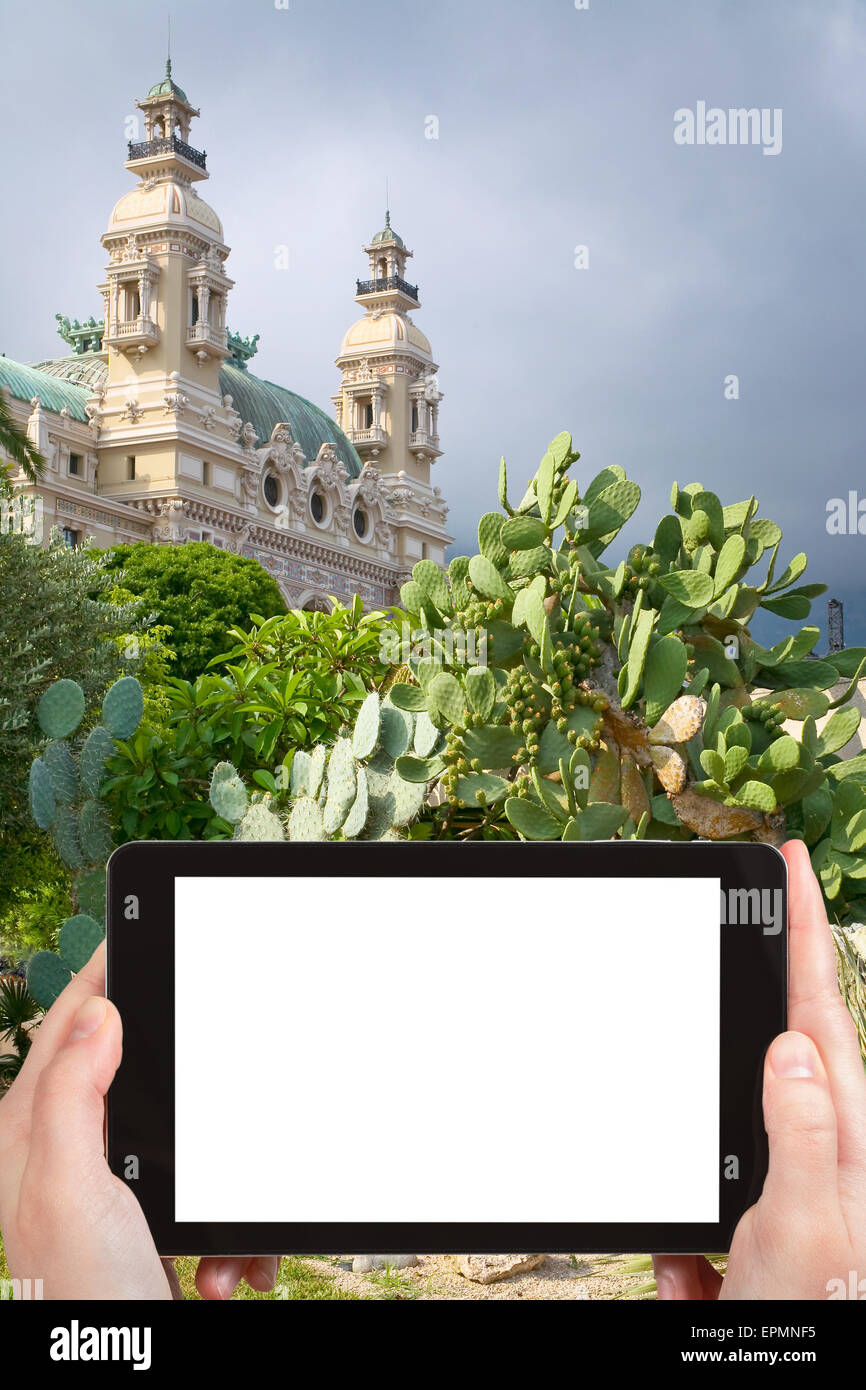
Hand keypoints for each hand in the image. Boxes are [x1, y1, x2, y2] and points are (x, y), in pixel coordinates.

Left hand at [0, 942, 278, 1299]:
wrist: (129, 1375)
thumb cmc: (85, 1300)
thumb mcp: (71, 1191)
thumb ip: (70, 1096)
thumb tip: (97, 1014)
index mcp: (31, 1131)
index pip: (68, 1020)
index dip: (106, 969)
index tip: (144, 931)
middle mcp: (66, 1149)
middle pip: (136, 1065)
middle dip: (190, 1082)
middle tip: (218, 1082)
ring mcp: (110, 1183)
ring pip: (188, 1128)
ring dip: (221, 1175)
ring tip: (215, 1245)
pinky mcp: (149, 1215)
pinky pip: (210, 1188)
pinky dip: (231, 1231)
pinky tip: (224, 1269)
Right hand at [654, 839, 865, 1299]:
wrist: (792, 1376)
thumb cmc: (814, 1325)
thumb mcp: (804, 1236)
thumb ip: (803, 1138)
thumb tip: (789, 1048)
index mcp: (845, 1138)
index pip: (819, 1009)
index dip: (807, 929)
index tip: (792, 860)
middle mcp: (826, 1155)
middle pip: (784, 1050)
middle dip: (763, 994)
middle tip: (750, 927)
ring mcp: (793, 1193)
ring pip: (735, 1132)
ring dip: (708, 1150)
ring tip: (708, 1198)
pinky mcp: (761, 1232)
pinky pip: (711, 1209)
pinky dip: (693, 1246)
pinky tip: (700, 1284)